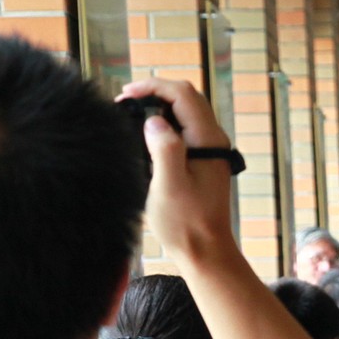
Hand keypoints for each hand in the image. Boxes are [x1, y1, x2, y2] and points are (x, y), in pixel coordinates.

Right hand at [118, 78, 235, 265]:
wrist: (205, 251)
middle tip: (124, 101)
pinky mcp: (202, 160)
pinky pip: (184, 129)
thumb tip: (154, 122)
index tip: (125, 94)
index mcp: (208, 140)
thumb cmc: (186, 223)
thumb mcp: (169, 186)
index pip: (183, 94)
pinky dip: (163, 124)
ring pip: (185, 112)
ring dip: (158, 107)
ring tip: (129, 114)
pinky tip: (143, 135)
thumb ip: (165, 150)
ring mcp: (210, 149)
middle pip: (186, 98)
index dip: (153, 86)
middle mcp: (213, 140)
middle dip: (155, 92)